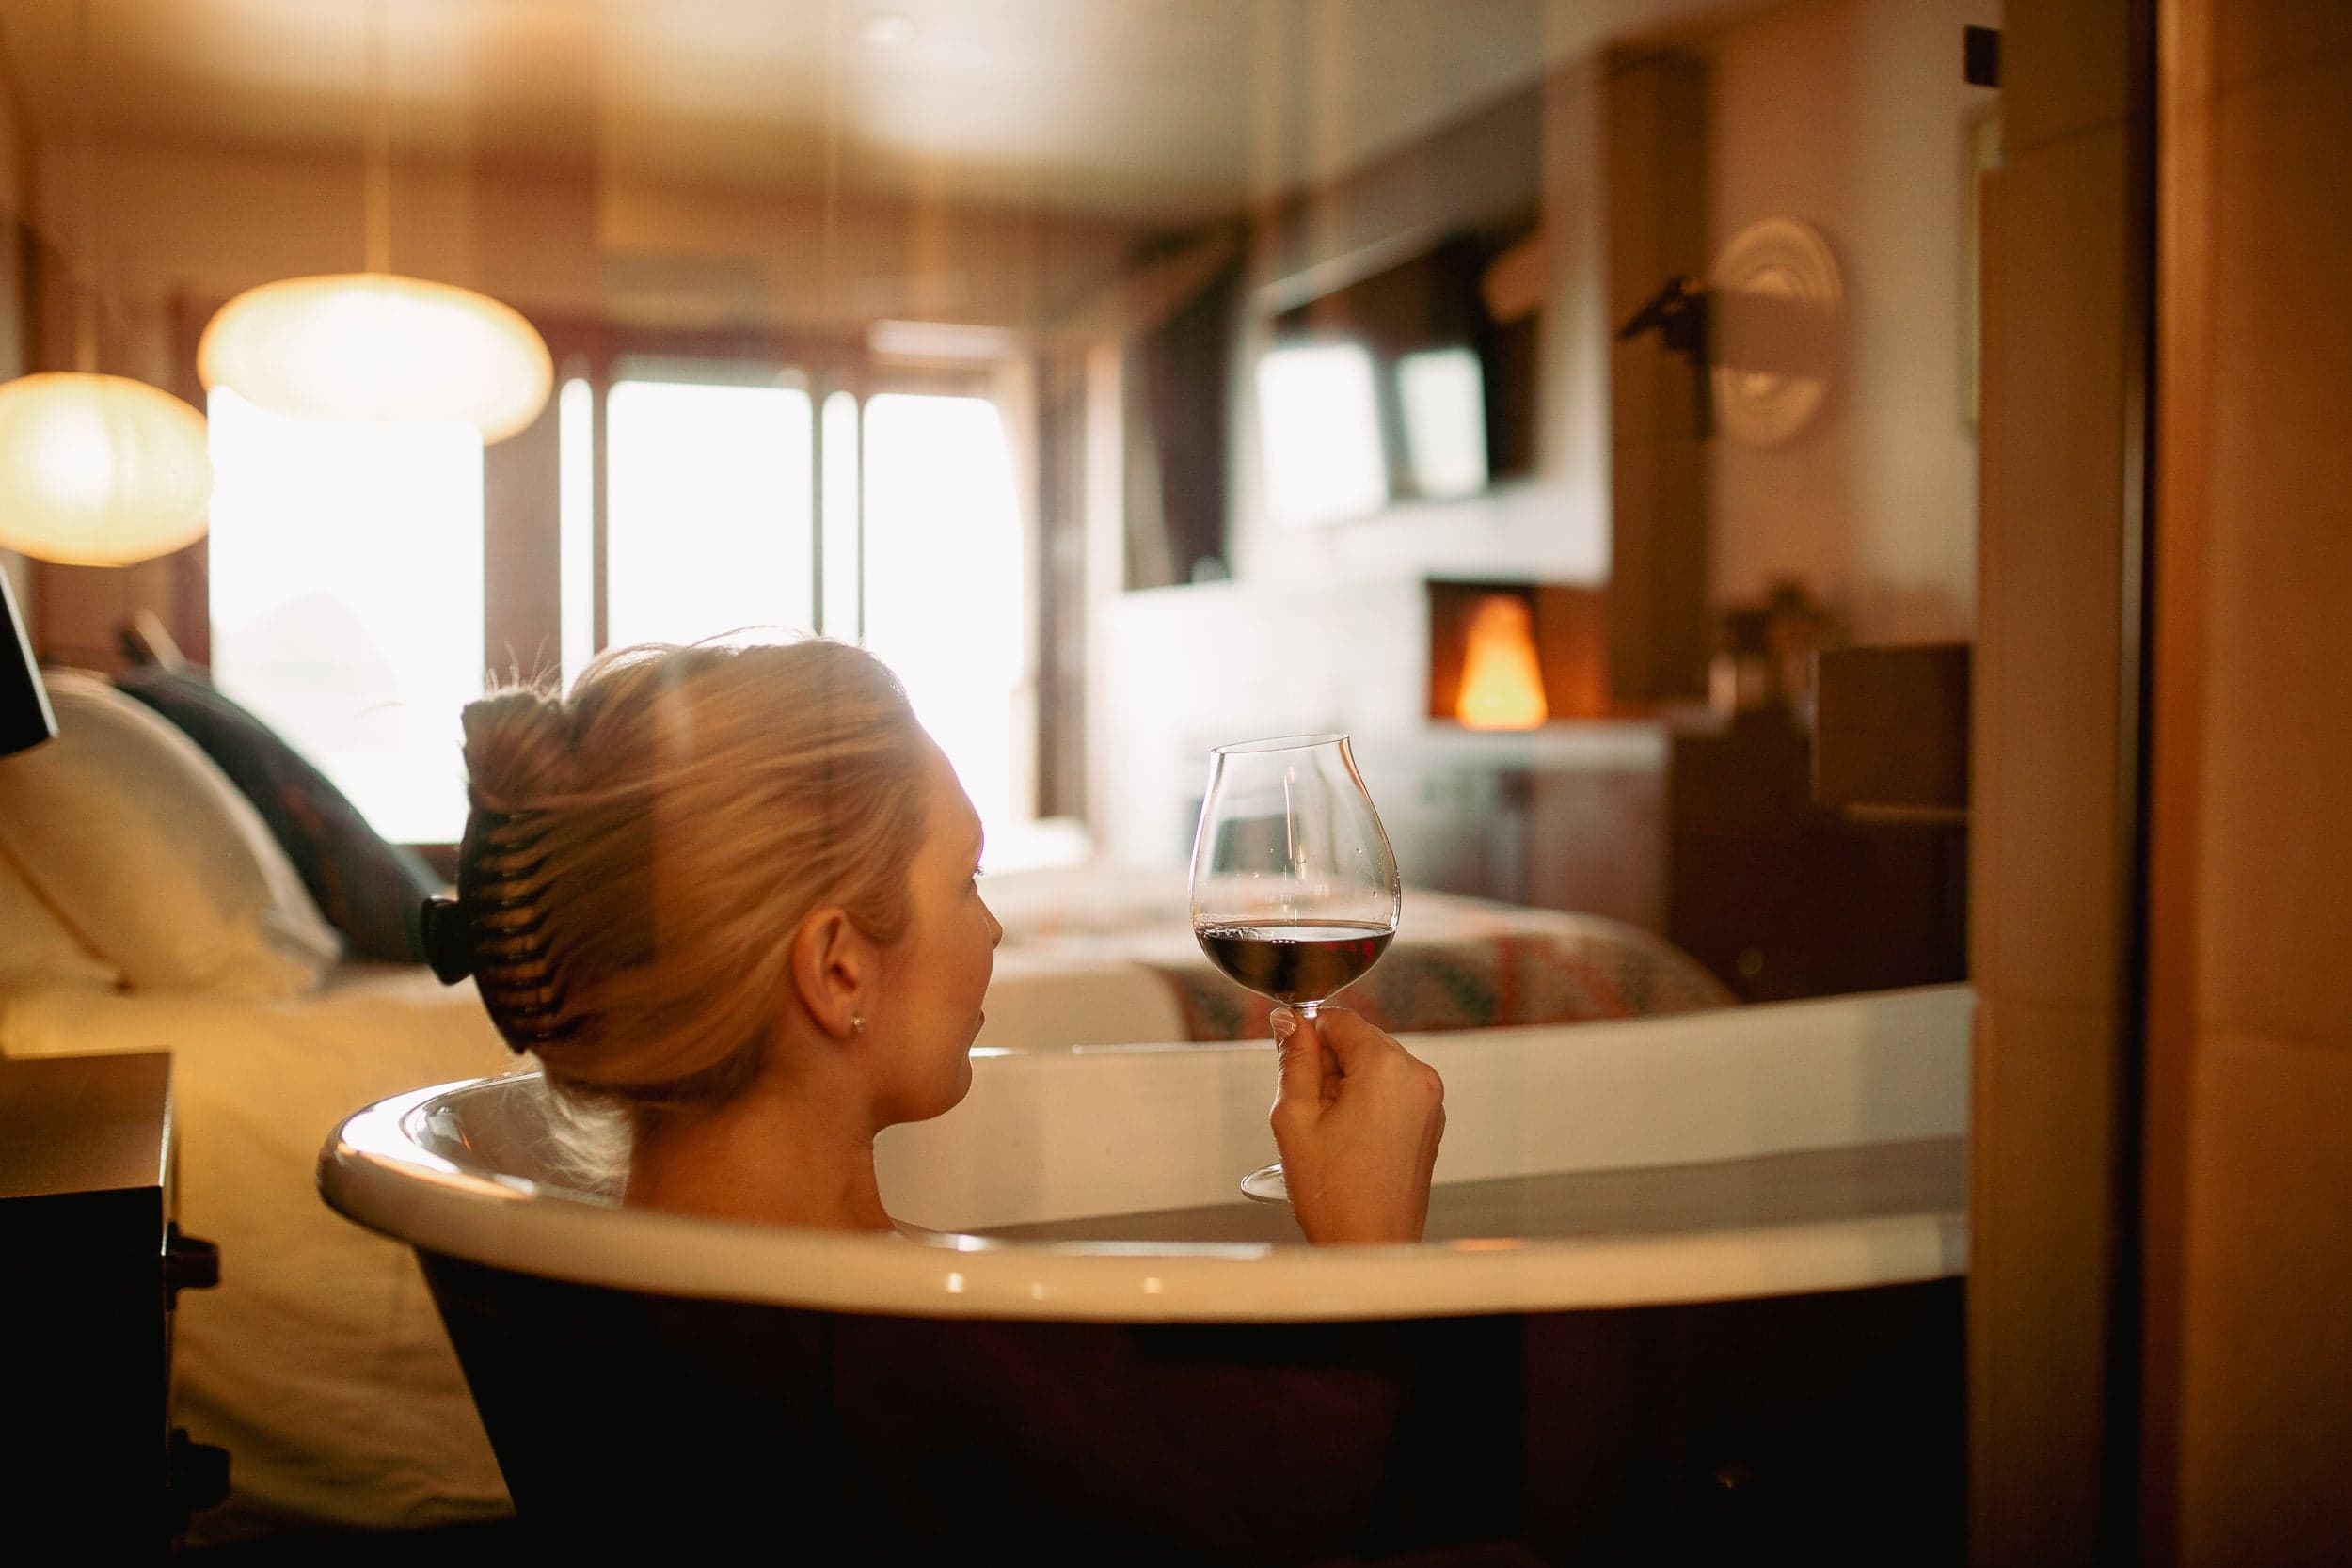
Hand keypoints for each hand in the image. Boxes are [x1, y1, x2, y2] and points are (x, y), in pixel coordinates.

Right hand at [1270, 1006, 1444, 1244]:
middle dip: (1329, 1064)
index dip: (1308, 1034)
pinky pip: (1392, 1091)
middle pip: (1360, 1040)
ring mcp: (1429, 1101)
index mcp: (1387, 1068)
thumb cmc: (1336, 1195)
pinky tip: (1350, 1139)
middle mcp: (1417, 1078)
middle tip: (1310, 1108)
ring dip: (1347, 1084)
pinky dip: (1368, 1102)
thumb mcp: (1296, 1116)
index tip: (1289, 1053)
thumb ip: (1293, 1058)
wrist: (1370, 1245)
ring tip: (1331, 1129)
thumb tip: (1290, 1022)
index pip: (1341, 1019)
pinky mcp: (1430, 1122)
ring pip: (1375, 1066)